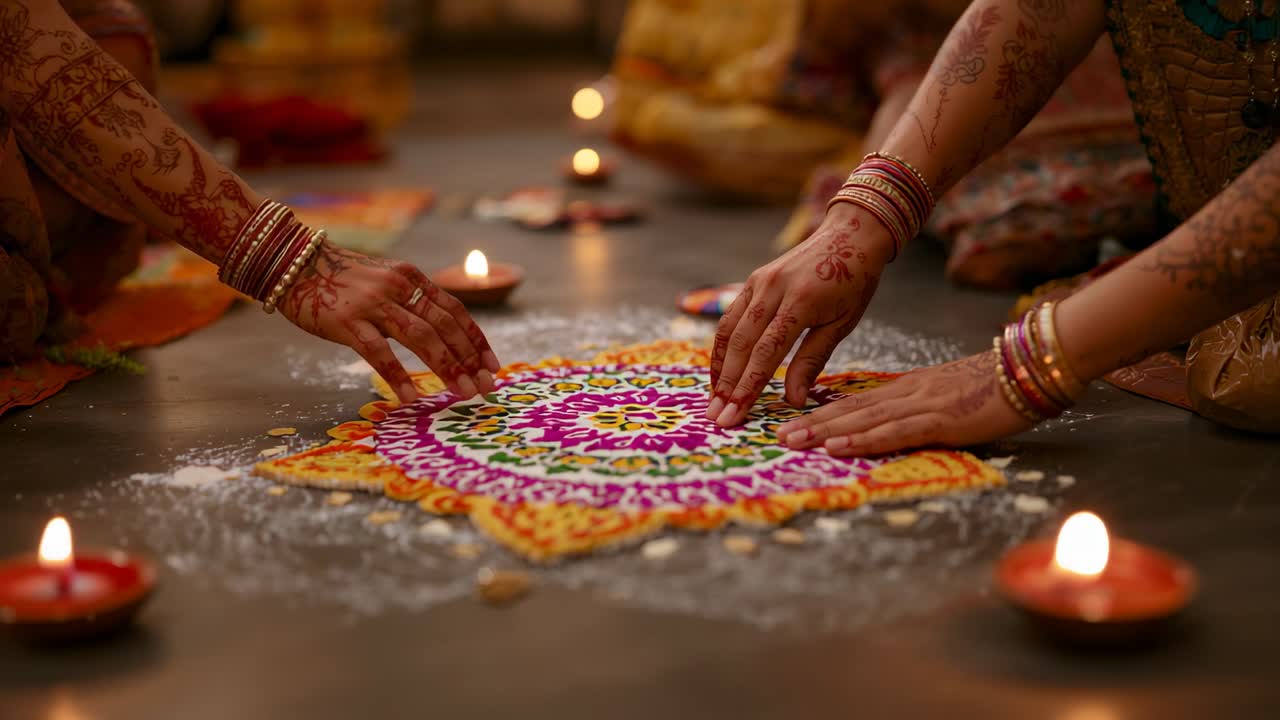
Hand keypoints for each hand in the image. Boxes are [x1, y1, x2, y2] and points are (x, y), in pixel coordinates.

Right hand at [279, 242, 499, 403]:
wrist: (293, 262)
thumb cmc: (341, 279)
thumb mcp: (385, 280)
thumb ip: (410, 301)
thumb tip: (441, 333)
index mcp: (411, 278)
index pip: (454, 310)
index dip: (476, 339)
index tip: (493, 365)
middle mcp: (398, 288)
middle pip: (444, 326)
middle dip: (469, 359)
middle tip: (485, 387)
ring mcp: (373, 304)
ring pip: (420, 338)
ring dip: (446, 368)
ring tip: (462, 393)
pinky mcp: (346, 322)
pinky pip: (378, 353)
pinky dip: (397, 376)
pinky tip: (411, 397)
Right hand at [708, 204, 891, 426]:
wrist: (850, 234)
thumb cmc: (853, 282)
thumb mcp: (842, 324)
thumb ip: (812, 360)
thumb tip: (792, 400)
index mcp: (801, 302)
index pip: (766, 353)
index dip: (747, 387)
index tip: (734, 416)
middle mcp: (773, 289)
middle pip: (741, 344)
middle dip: (727, 384)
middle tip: (717, 417)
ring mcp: (759, 282)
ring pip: (729, 330)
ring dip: (719, 368)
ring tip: (714, 399)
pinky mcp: (753, 280)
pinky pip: (731, 317)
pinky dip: (723, 346)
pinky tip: (721, 369)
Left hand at [776, 350, 1033, 455]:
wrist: (1030, 369)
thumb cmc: (996, 386)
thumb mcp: (949, 395)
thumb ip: (922, 407)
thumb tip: (896, 422)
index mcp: (908, 389)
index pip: (857, 403)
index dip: (822, 414)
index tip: (792, 423)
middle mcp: (907, 394)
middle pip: (850, 410)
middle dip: (811, 424)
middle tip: (776, 436)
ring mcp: (921, 406)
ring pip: (863, 420)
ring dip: (824, 432)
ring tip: (792, 442)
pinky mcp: (940, 420)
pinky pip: (894, 432)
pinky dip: (863, 441)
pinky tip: (837, 447)